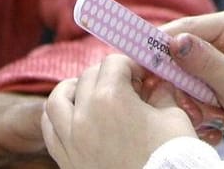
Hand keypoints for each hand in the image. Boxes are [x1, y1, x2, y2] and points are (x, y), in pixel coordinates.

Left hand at [42, 56, 192, 168]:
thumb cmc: (171, 158)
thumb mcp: (174, 118)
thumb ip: (162, 92)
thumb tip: (157, 82)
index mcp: (111, 98)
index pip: (114, 63)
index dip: (132, 66)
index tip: (144, 77)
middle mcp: (84, 114)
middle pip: (88, 76)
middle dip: (109, 76)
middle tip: (129, 88)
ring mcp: (70, 139)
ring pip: (58, 98)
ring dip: (74, 90)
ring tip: (92, 94)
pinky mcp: (65, 160)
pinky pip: (49, 128)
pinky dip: (58, 116)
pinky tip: (75, 116)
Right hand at [157, 9, 223, 163]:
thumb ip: (204, 62)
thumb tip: (173, 41)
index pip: (185, 28)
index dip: (160, 46)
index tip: (139, 64)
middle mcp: (223, 39)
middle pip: (177, 54)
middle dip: (181, 82)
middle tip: (193, 103)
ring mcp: (218, 64)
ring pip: (180, 78)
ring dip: (191, 100)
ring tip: (214, 115)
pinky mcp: (215, 87)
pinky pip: (189, 95)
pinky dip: (196, 110)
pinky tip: (217, 121)